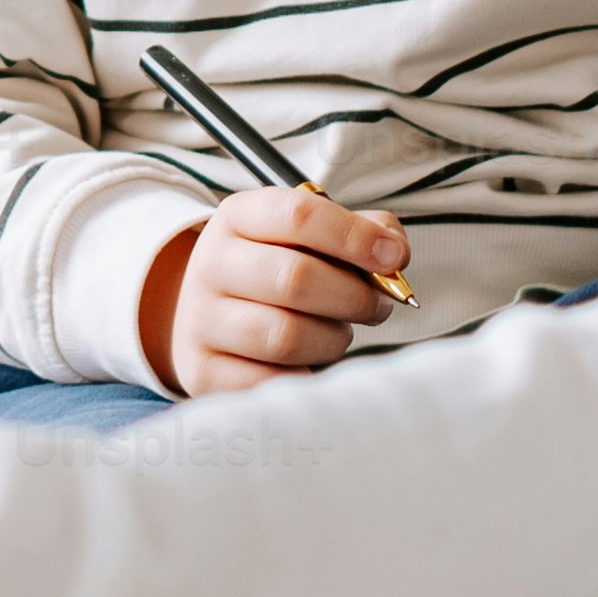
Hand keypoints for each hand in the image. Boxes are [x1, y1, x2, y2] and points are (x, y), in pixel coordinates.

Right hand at [140, 181, 413, 397]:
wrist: (207, 313)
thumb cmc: (275, 270)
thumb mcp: (307, 235)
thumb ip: (359, 231)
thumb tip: (394, 254)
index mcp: (240, 216)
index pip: (298, 215)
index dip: (355, 236)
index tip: (394, 258)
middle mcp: (212, 263)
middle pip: (295, 279)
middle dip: (355, 297)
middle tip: (377, 305)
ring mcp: (203, 320)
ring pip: (286, 336)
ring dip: (333, 339)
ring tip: (339, 332)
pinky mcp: (205, 371)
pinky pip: (271, 382)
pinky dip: (305, 375)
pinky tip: (308, 362)